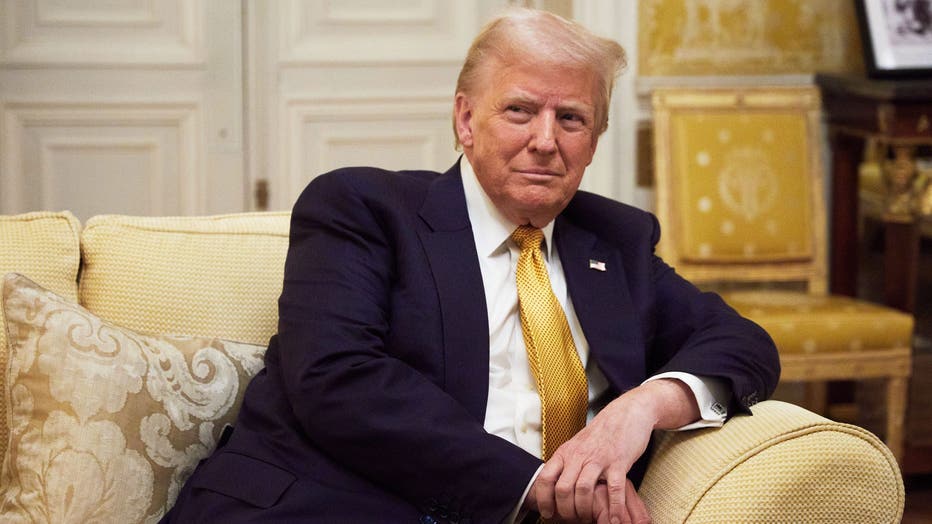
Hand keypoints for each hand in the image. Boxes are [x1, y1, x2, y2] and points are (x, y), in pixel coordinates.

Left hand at [531, 379, 698, 522]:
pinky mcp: (619, 462)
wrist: (627, 412)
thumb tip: (554, 485)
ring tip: (588, 519)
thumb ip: (567, 463)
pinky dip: (613, 508)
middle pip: (562, 488)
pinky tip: (614, 520)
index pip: (546, 478)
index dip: (544, 499)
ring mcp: (599, 458)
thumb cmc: (602, 432)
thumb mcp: (577, 445)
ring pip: (583, 490)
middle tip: (571, 520)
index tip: (548, 513)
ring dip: (584, 510)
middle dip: (565, 510)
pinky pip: (614, 489)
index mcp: (566, 452)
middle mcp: (579, 455)